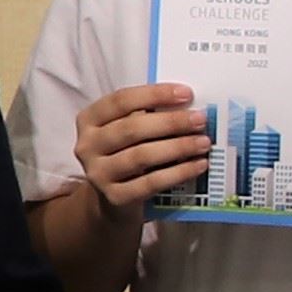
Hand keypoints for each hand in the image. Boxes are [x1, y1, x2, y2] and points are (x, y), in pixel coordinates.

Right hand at [71, 83, 212, 216]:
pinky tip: (198, 165)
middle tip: (200, 120)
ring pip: (141, 156)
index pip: (121, 100)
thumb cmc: (127, 152)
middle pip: (132, 128)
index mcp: (89, 119)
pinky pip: (151, 183)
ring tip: (203, 143)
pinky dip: (178, 173)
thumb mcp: (129, 130)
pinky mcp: (115, 197)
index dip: (155, 94)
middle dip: (171, 122)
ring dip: (178, 147)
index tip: (187, 93)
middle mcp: (88, 145)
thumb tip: (188, 106)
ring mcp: (98, 173)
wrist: (113, 198)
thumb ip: (149, 115)